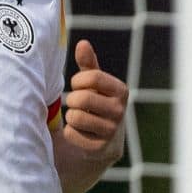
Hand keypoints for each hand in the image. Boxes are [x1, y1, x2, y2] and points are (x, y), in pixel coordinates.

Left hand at [59, 39, 127, 164]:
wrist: (103, 141)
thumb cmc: (96, 103)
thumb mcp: (94, 84)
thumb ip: (88, 64)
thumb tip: (82, 43)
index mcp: (121, 91)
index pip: (92, 77)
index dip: (78, 80)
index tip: (78, 86)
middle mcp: (120, 111)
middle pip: (82, 98)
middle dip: (72, 100)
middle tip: (76, 104)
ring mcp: (112, 131)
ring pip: (75, 117)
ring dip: (70, 117)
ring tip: (78, 118)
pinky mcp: (101, 149)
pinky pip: (72, 135)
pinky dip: (70, 133)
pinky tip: (80, 133)